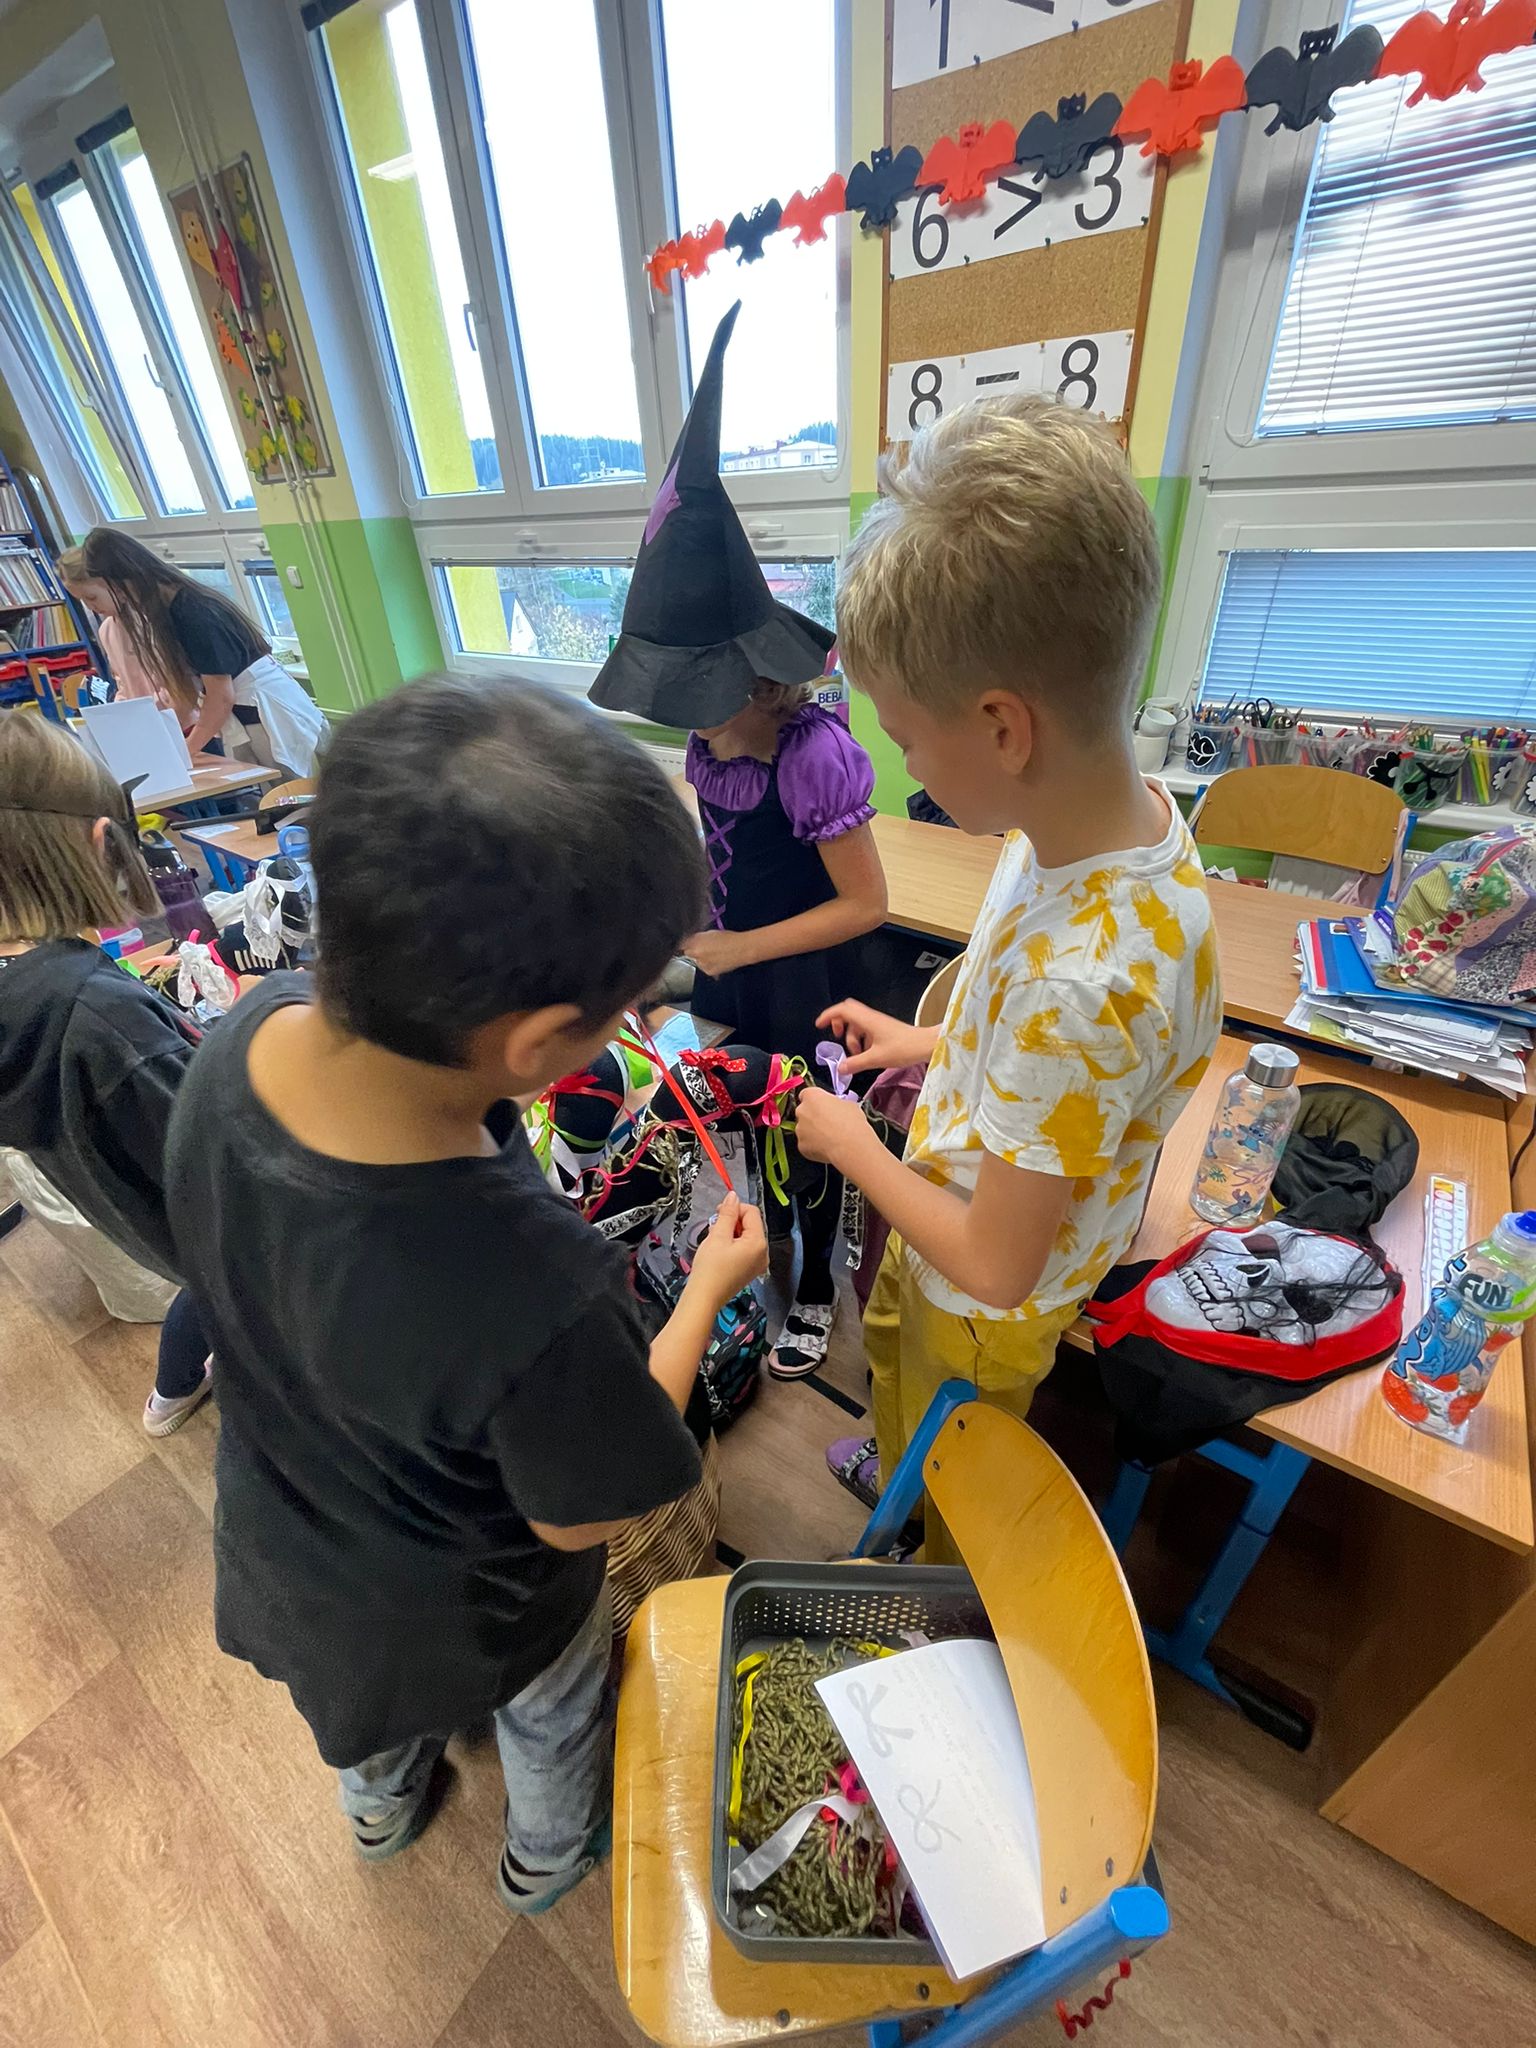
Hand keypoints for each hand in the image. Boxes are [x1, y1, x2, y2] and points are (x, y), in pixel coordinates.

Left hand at [684, 929, 751, 977]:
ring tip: (714, 954)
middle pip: (687, 953)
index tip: (686, 942)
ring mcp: (702, 965)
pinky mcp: (709, 972)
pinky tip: (717, 960)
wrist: (741, 949)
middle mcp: (696, 955)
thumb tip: (689, 939)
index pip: (681, 944)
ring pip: (696, 961)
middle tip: (703, 947)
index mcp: (694, 943)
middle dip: (693, 950)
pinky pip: (704, 968)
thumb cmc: (728, 938)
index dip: (684, 942)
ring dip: (701, 958)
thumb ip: (697, 937)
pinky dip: (708, 964)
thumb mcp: (709, 933)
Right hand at [686, 1193, 767, 1306]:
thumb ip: (727, 1214)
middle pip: (751, 1224)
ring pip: (747, 1236)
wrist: (704, 1297)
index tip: (718, 1212)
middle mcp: (763, 1253)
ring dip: (731, 1232)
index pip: (752, 1213)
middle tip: (714, 1226)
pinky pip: (745, 1249)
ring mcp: (757, 1263)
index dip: (735, 1208)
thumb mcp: (718, 1236)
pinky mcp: (749, 1270)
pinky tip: (719, 1250)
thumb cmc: (710, 1269)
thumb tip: (733, 1196)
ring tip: (715, 1240)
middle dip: (733, 1221)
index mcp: (758, 1243)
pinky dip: (732, 1244)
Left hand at [794, 1087, 878, 1172]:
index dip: (816, 1101)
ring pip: (804, 1129)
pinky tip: (827, 1146)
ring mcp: (800, 1129)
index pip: (806, 1094)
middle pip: (804, 1112)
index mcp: (812, 1096)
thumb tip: (838, 1108)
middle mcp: (802, 1111)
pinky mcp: (802, 1145)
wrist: (850, 1146)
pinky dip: (814, 1146)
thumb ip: (836, 1104)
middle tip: (829, 1122)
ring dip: (813, 1132)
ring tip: (830, 1137)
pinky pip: (806, 1144)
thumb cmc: (851, 1124)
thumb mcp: (848, 1104)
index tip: (823, 1105)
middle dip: (813, 1117)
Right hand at [816, 997, 932, 1078]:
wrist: (926, 1045)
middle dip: (840, 1025)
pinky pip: (866, 1030)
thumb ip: (856, 1063)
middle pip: (848, 1013)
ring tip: (856, 1054)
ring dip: (852, 1038)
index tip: (819, 1025)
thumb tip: (840, 1069)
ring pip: (857, 1024)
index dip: (828, 1015)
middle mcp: (871, 1018)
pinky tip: (867, 1054)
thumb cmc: (903, 1048)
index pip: (842, 1010)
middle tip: (838, 1038)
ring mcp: (878, 1023)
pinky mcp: (884, 1029)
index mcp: (867, 1020)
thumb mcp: (876, 1058)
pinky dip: (862, 1040)